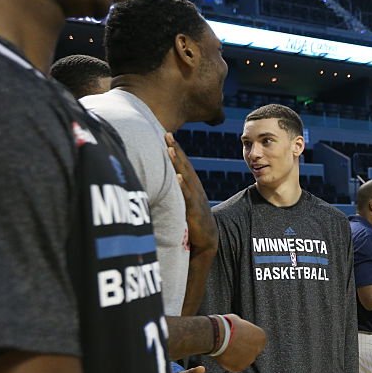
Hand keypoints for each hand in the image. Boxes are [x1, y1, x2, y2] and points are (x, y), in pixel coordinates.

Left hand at [165, 133, 216, 252]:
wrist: (207, 238)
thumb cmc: (193, 220)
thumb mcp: (184, 202)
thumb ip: (177, 191)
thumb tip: (163, 181)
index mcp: (192, 185)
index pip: (183, 163)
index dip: (176, 149)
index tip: (167, 134)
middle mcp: (195, 188)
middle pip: (184, 165)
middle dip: (175, 149)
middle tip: (167, 134)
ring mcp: (195, 197)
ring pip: (185, 176)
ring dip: (177, 162)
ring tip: (169, 149)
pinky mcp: (194, 209)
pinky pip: (187, 195)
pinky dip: (183, 186)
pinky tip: (177, 177)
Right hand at [214, 315, 265, 372]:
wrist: (218, 335)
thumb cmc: (227, 325)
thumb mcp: (239, 322)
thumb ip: (243, 328)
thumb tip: (239, 328)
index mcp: (261, 338)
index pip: (256, 341)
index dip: (246, 340)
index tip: (238, 338)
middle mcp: (258, 350)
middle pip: (251, 351)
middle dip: (243, 349)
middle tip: (231, 345)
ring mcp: (249, 360)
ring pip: (243, 360)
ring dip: (236, 356)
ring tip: (225, 349)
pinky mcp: (239, 367)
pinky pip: (234, 365)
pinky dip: (229, 362)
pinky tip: (223, 355)